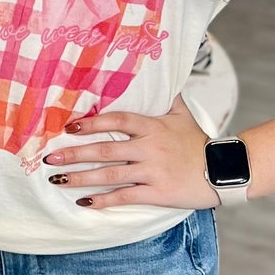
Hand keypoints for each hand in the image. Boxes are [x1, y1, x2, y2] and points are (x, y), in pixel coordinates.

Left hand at [44, 95, 219, 211]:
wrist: (224, 171)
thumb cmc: (198, 142)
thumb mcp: (183, 114)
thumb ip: (167, 96)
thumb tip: (159, 72)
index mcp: (153, 126)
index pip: (118, 120)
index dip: (92, 123)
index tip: (68, 127)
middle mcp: (150, 147)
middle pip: (106, 149)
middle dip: (75, 153)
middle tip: (50, 157)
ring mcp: (153, 171)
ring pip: (111, 175)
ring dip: (81, 177)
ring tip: (57, 179)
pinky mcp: (157, 193)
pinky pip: (125, 196)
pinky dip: (103, 200)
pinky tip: (84, 201)